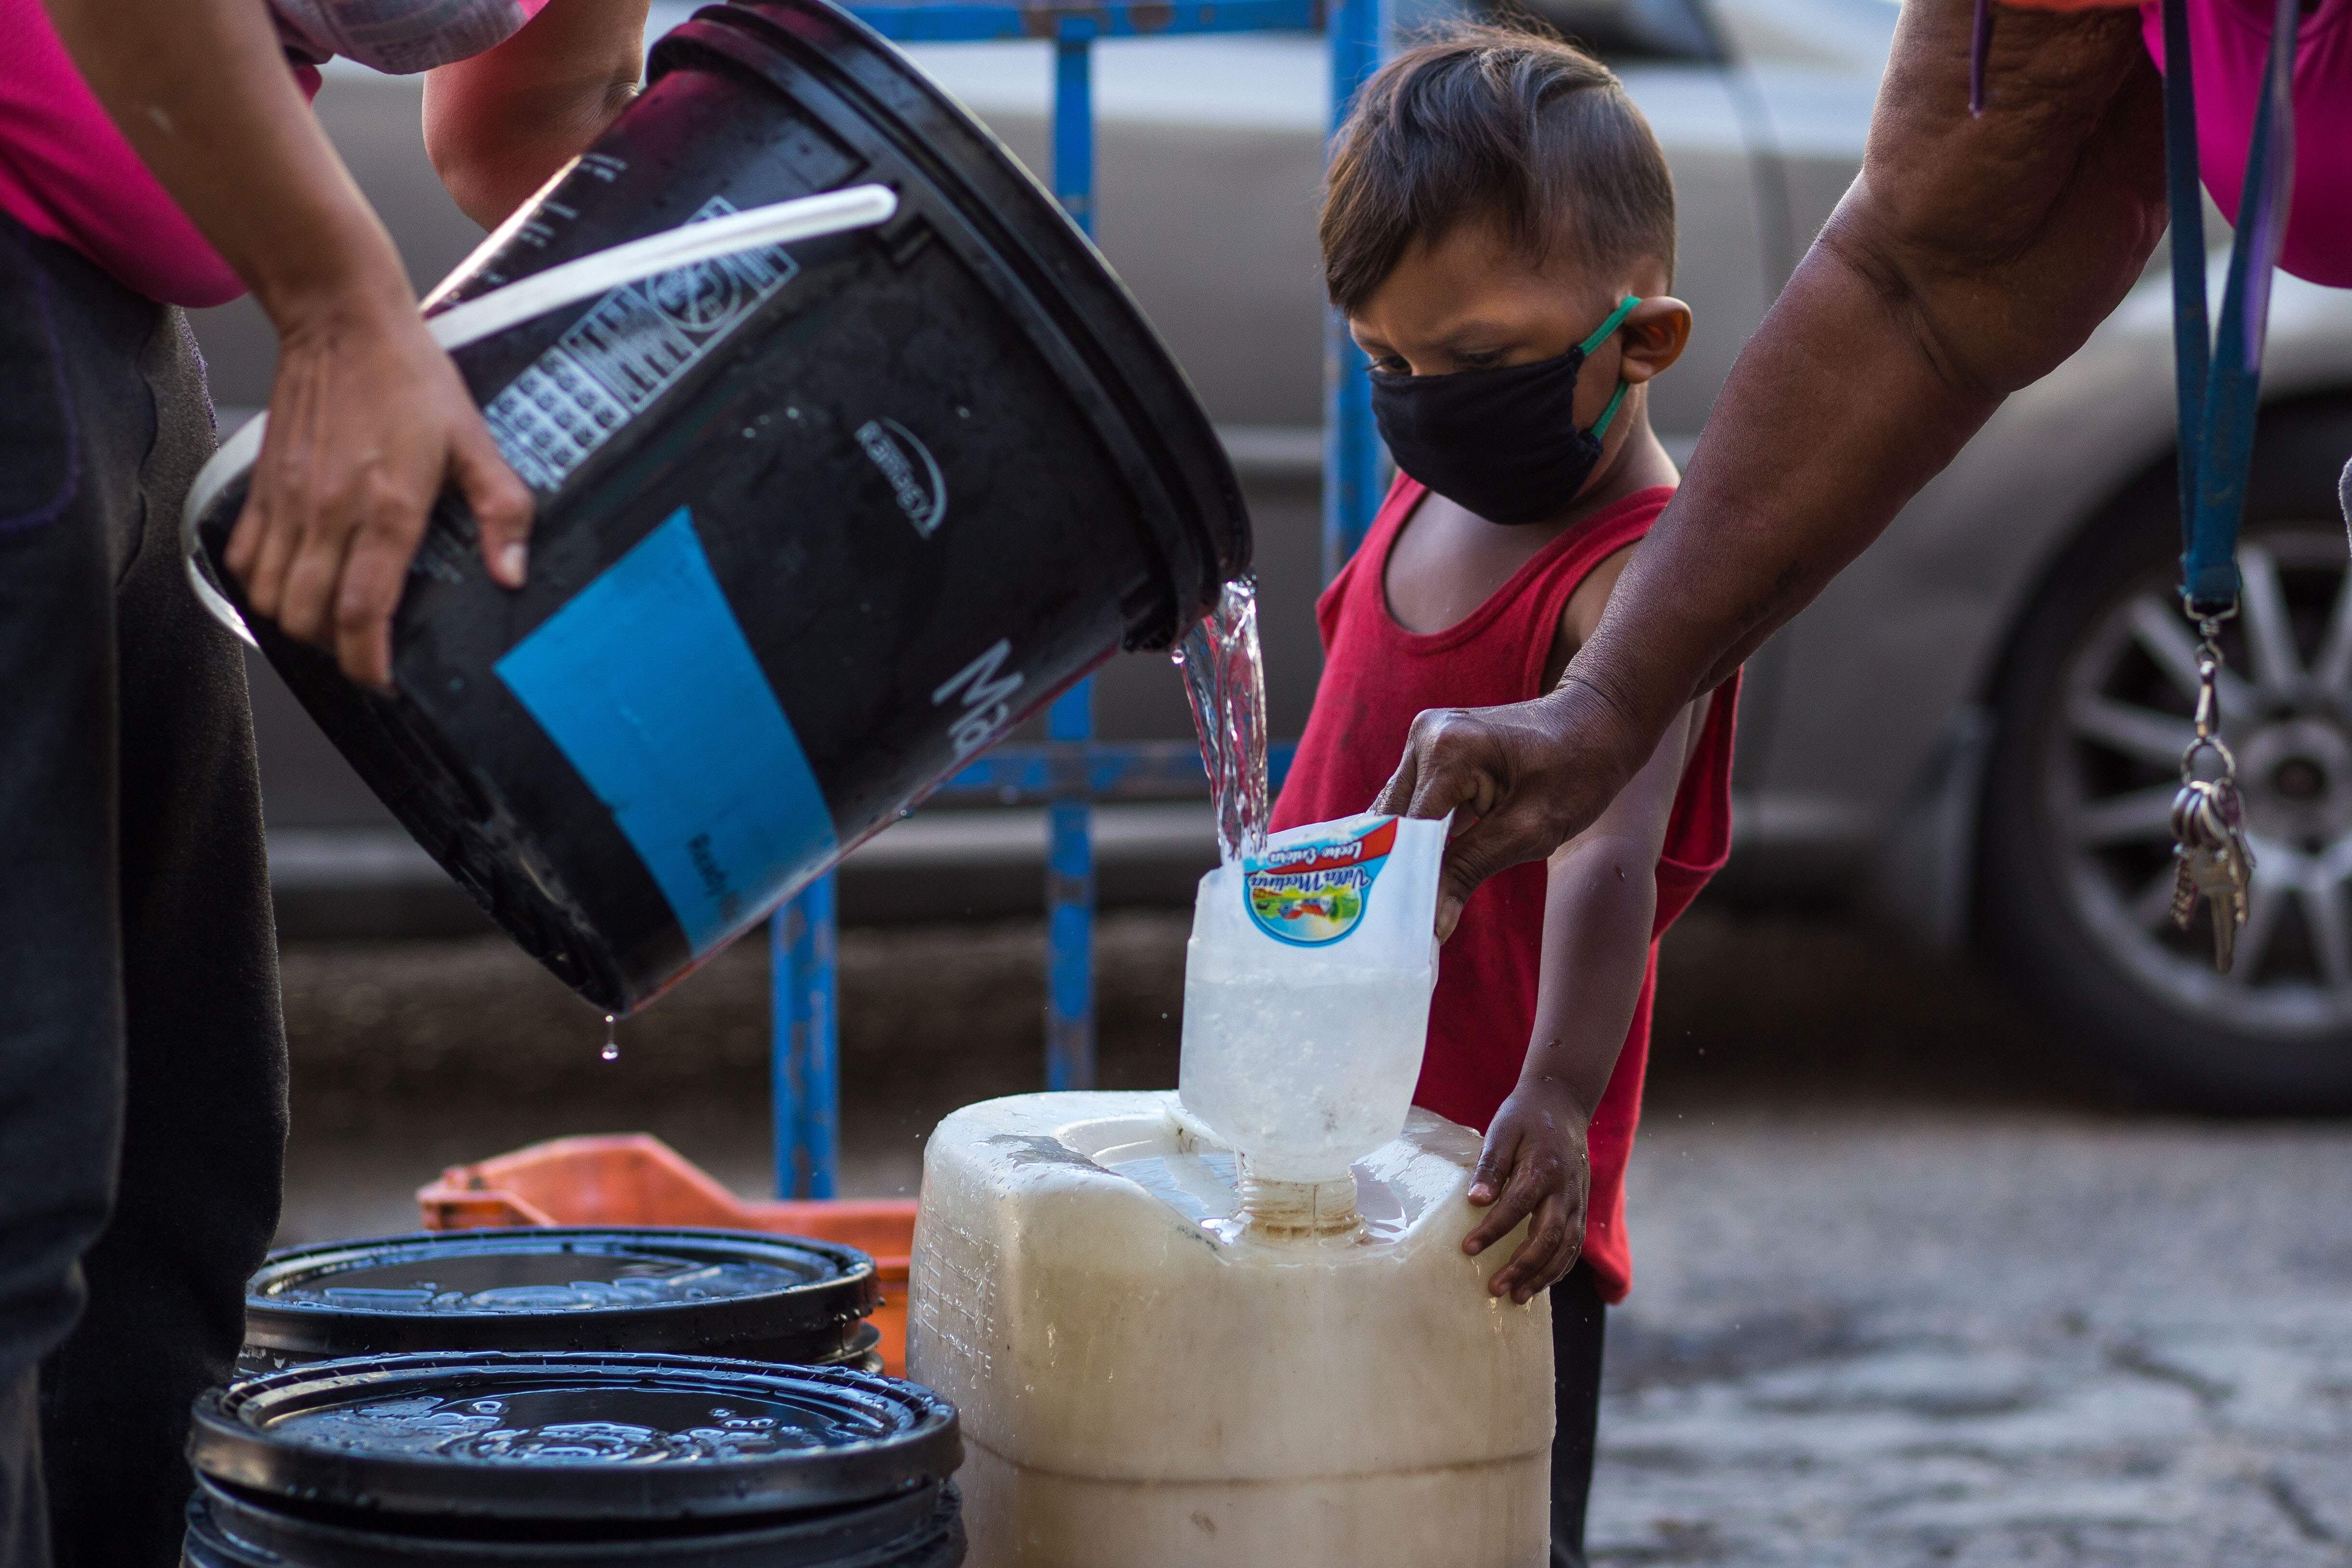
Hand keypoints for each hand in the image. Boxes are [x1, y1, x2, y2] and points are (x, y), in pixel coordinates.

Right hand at [225, 282, 532, 688]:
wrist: (343, 322)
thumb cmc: (410, 379)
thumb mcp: (477, 443)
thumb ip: (503, 511)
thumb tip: (513, 572)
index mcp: (387, 507)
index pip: (363, 612)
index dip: (370, 662)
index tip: (386, 679)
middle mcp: (330, 512)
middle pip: (309, 618)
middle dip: (336, 651)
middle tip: (366, 650)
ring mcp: (289, 501)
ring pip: (272, 598)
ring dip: (297, 624)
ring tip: (331, 624)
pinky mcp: (262, 487)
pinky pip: (244, 559)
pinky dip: (261, 587)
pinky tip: (294, 585)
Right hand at [1374, 680, 1648, 941]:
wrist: (1599, 723)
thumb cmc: (1578, 773)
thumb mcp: (1529, 831)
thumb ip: (1469, 872)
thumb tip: (1432, 927)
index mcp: (1449, 750)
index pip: (1409, 831)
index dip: (1406, 880)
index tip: (1405, 929)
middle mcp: (1426, 735)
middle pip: (1393, 820)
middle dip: (1399, 868)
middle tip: (1402, 924)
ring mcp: (1426, 736)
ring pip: (1396, 811)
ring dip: (1405, 851)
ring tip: (1412, 900)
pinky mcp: (1432, 745)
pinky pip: (1413, 797)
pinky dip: (1418, 833)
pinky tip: (1426, 867)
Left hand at [1461, 1076, 1591, 1303]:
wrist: (1563, 1103)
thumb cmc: (1525, 1117)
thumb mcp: (1502, 1130)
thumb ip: (1490, 1165)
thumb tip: (1475, 1201)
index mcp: (1544, 1167)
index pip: (1518, 1206)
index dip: (1493, 1230)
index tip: (1467, 1249)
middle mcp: (1566, 1189)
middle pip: (1548, 1236)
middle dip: (1522, 1266)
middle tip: (1495, 1288)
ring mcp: (1577, 1200)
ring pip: (1566, 1248)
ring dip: (1542, 1276)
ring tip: (1517, 1298)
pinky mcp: (1581, 1207)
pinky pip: (1574, 1245)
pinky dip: (1559, 1268)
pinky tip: (1539, 1283)